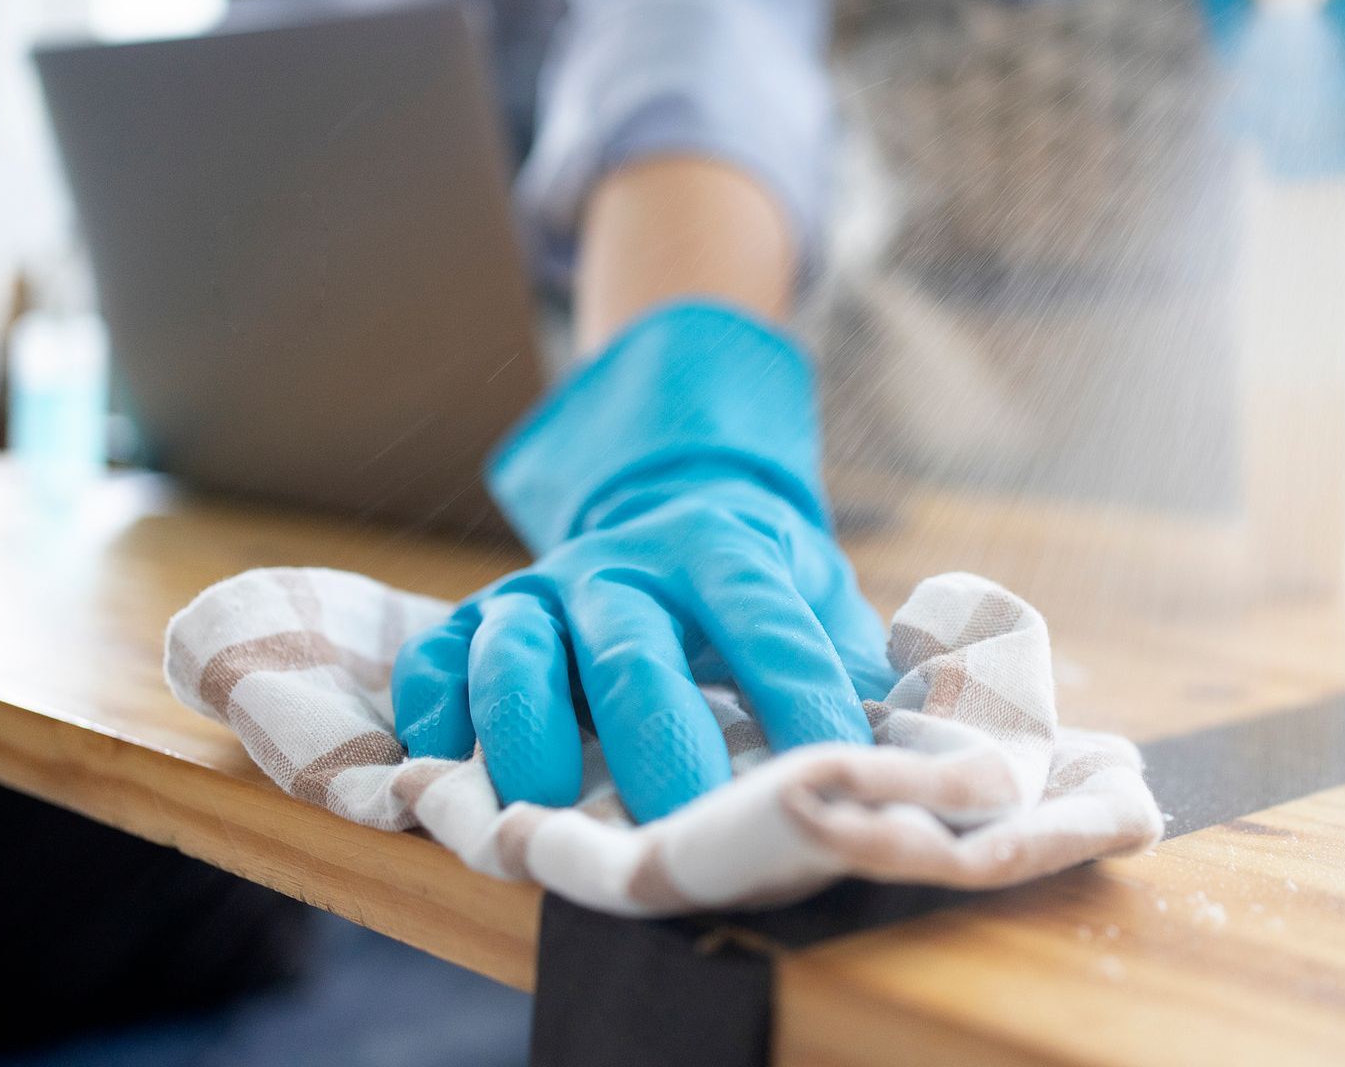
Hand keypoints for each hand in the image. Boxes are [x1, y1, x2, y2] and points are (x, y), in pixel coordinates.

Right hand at [391, 302, 893, 823]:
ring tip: (547, 809)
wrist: (671, 510)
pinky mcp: (476, 614)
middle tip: (683, 833)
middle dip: (658, 748)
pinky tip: (445, 768)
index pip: (767, 626)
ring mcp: (542, 587)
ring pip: (517, 650)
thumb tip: (912, 760)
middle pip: (634, 654)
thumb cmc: (760, 590)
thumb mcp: (822, 599)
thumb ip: (861, 668)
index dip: (802, 704)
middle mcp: (624, 562)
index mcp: (722, 548)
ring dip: (525, 733)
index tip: (835, 780)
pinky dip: (431, 715)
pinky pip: (432, 659)